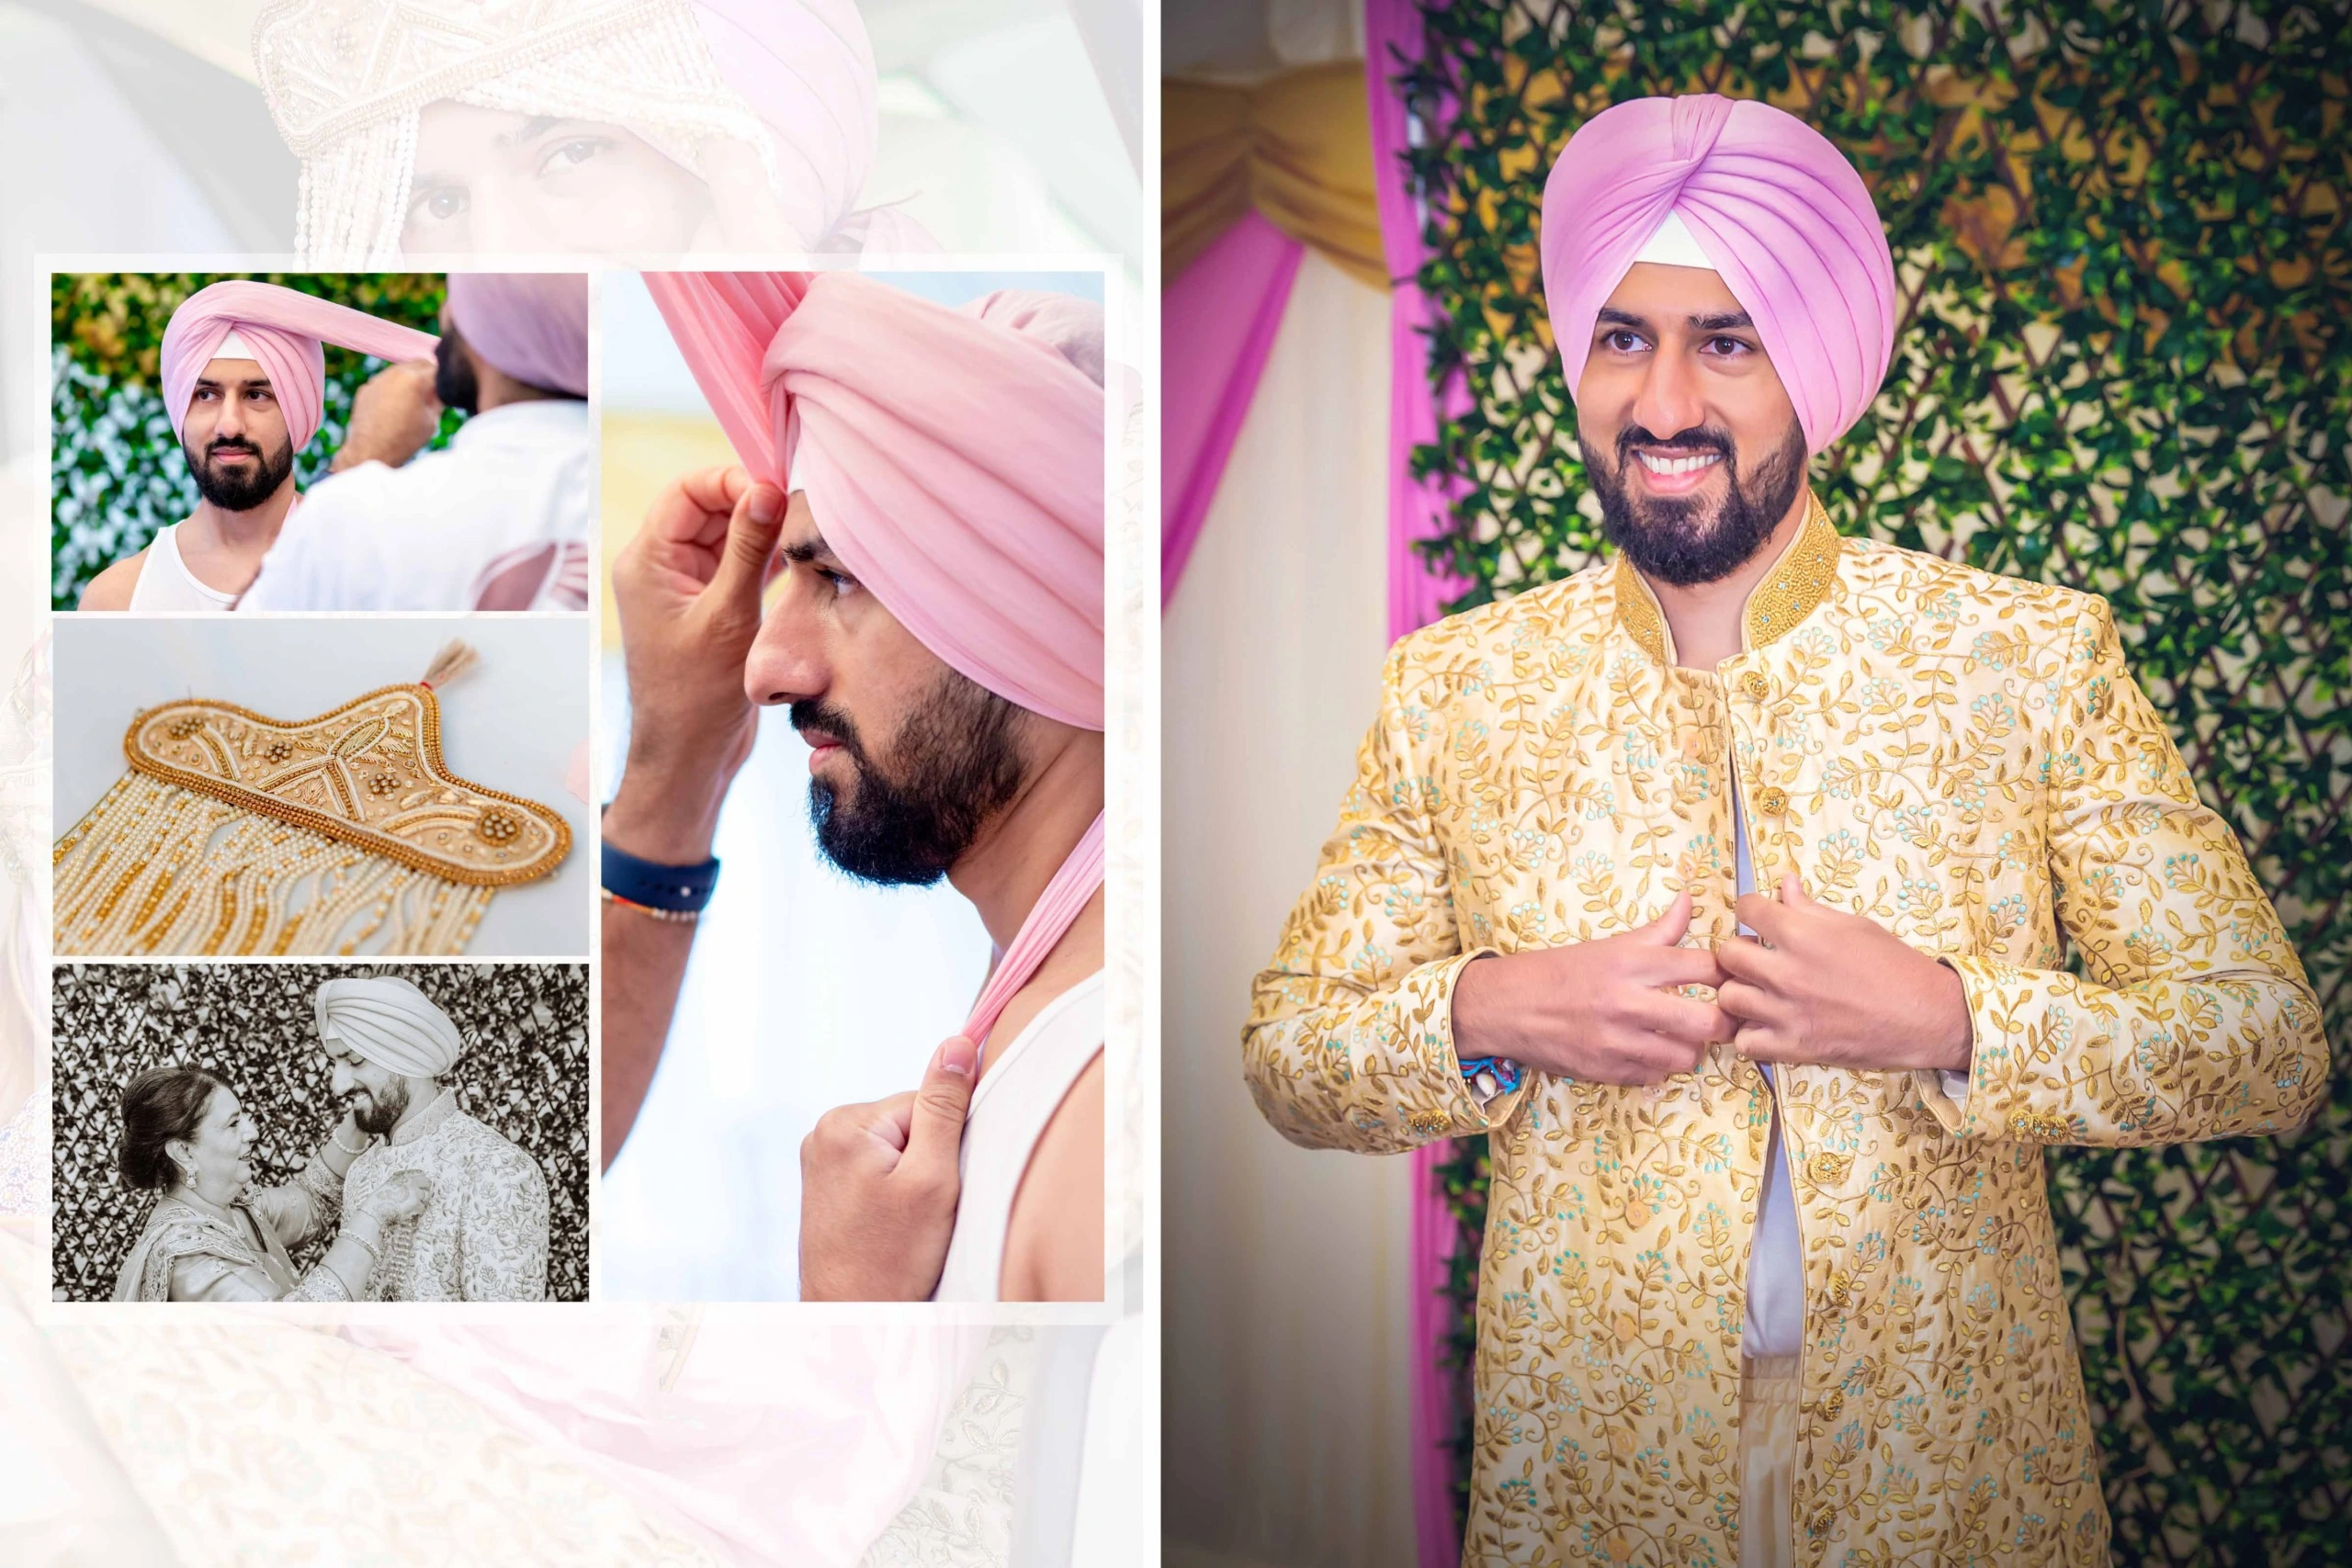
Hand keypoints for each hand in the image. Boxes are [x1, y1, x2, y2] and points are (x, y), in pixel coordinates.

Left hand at [331, 359, 440, 470]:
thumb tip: (442, 390)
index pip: (438, 369)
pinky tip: (394, 407)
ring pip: (401, 370)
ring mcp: (378, 379)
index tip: (448, 390)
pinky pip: (385, 381)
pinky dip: (393, 388)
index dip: (446, 380)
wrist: (371, 451)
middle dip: (428, 374)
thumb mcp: (432, 420)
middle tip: (433, 392)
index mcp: (415, 379)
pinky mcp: (366, 388)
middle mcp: (395, 373)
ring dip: (410, 379)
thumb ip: (438, 399)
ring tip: (412, 401)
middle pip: (419, 363)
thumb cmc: (406, 439)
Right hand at [360, 1170, 433, 1225]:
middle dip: (425, 1189)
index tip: (420, 1185)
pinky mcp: (416, 1204)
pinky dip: (416, 1211)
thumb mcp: (389, 1184)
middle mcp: (411, 1182)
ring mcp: (415, 1193)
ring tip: (409, 1206)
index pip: (421, 1174)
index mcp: (404, 1176)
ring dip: (420, 1201)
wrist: (374, 1211)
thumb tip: (413, 1184)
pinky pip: (422, 1207)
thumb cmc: (378, 1200)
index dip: (421, 1181)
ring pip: (425, 1196)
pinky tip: (408, 1212)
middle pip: (427, 1183)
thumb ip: (402, 1182)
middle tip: (419, 1197)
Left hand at [604, 467, 786, 862]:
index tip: (774, 489)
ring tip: (804, 532)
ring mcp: (687, 587)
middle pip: (709, 508)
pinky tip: (799, 561)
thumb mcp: (728, 616)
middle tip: (799, 509)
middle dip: (752, 503)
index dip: (730, 480)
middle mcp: (662, 567)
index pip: (687, 492)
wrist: (689, 756)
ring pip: (728, 536)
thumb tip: (767, 489)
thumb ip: (748, 549)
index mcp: (647, 561)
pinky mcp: (712, 607)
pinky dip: (767, 560)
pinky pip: (740, 566)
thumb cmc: (696, 697)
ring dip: (764, 532)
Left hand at [799, 1036, 976, 1299]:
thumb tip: (956, 1043)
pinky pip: (879, 1171)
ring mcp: (820, 1162)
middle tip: (920, 1213)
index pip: (925, 1103)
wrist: (853, 1322)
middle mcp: (822, 1133)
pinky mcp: (826, 1187)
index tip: (936, 1188)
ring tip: (902, 1225)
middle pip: (910, 1123)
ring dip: (912, 1181)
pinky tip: (888, 1227)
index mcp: (844, 1123)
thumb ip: (945, 1106)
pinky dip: (894, 1195)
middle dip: (928, 1163)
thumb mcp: (933, 1177)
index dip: (946, 1145)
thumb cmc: (893, 1258)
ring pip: (897, 1149)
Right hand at [1450, 890, 1733, 1085]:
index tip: (1731, 978)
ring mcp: (1618, 1041)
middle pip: (1708, 1021)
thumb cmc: (1559, 971)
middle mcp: (1629, 1001)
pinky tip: (1649, 1051)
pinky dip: (1658, 1066)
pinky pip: (1655, 1076)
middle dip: (1724, 1021)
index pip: (1706, 968)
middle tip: (1721, 1017)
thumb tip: (1690, 898)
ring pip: (1687, 1056)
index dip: (1728, 974)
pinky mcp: (1607, 1070)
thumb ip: (1658, 930)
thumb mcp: (1609, 945)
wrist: (1506, 1006)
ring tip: (1681, 1036)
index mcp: (1632, 963)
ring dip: (1691, 1048)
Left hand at [1719, 872, 1974, 1071]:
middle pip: (1727, 954)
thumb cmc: (1895, 965)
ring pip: (1729, 998)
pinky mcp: (1794, 1048)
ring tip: (1760, 993)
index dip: (1751, 910)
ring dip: (1741, 992)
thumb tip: (1784, 883)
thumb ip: (1810, 908)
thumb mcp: (1854, 926)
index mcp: (1802, 935)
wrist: (1927, 1017)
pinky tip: (1768, 1025)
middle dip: (1739, 951)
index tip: (1760, 918)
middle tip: (1758, 957)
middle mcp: (1787, 973)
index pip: (1746, 909)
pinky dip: (1751, 1035)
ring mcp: (1787, 1013)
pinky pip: (1745, 1042)